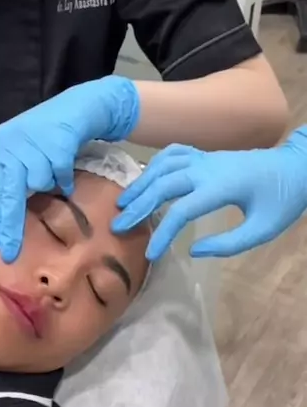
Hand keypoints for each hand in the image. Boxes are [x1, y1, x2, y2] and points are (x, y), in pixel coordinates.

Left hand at [0, 76, 139, 261]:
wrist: (81, 105)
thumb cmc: (51, 134)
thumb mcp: (25, 155)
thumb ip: (11, 181)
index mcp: (2, 145)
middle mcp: (13, 142)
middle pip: (11, 193)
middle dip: (11, 224)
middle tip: (7, 251)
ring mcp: (34, 141)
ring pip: (40, 183)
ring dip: (50, 182)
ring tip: (55, 168)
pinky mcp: (57, 140)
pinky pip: (60, 174)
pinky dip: (65, 177)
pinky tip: (66, 169)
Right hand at [112, 129, 306, 259]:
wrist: (297, 168)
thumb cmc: (282, 201)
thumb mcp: (262, 230)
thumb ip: (229, 244)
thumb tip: (193, 250)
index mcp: (222, 187)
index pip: (182, 210)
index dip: (162, 233)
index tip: (150, 254)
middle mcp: (208, 168)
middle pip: (164, 184)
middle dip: (139, 205)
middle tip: (118, 225)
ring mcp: (206, 157)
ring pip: (164, 165)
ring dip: (141, 183)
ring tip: (123, 203)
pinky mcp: (206, 155)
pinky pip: (174, 153)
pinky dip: (155, 163)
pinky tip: (146, 178)